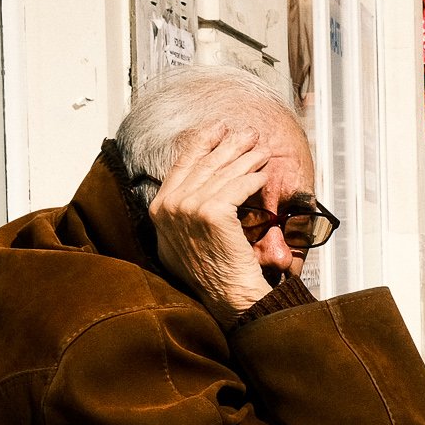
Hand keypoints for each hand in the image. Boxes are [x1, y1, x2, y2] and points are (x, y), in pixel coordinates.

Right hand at [147, 125, 275, 325]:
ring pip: (224, 173)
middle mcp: (170, 206)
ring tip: (262, 149)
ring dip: (247, 158)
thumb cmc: (209, 273)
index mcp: (160, 209)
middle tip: (249, 134)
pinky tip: (264, 174)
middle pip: (205, 164)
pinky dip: (254, 178)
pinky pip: (238, 187)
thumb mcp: (179, 240)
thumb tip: (188, 188)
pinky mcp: (212, 213)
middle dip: (230, 145)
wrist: (226, 296)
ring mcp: (189, 208)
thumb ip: (179, 213)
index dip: (202, 143)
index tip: (219, 129)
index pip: (182, 165)